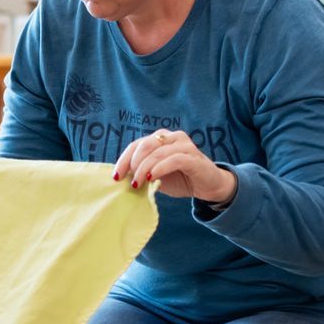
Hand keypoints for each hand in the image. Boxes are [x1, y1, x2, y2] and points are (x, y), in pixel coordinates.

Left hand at [112, 129, 236, 203]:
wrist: (208, 186)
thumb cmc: (180, 179)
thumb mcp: (156, 176)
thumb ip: (142, 172)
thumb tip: (122, 177)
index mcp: (160, 139)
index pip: (136, 145)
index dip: (123, 160)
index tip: (116, 176)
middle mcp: (171, 137)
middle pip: (144, 145)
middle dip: (133, 164)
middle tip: (129, 182)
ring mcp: (184, 145)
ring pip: (157, 152)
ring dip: (144, 169)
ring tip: (138, 184)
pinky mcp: (193, 157)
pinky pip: (173, 159)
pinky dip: (160, 169)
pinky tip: (153, 178)